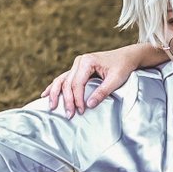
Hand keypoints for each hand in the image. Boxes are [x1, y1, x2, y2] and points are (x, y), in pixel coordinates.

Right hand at [41, 43, 163, 115]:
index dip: (77, 99)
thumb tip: (89, 105)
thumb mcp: (116, 80)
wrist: (127, 56)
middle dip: (67, 100)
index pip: (77, 83)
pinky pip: (64, 78)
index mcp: (87, 61)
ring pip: (62, 80)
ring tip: (51, 106)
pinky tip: (45, 94)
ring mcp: (77, 64)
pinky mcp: (78, 69)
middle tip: (69, 115)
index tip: (81, 111)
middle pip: (67, 83)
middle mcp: (79, 61)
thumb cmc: (123, 67)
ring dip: (55, 94)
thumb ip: (102, 92)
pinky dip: (55, 87)